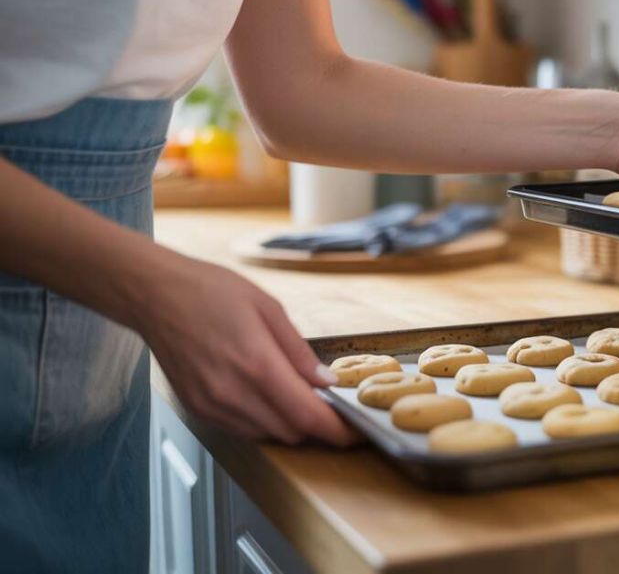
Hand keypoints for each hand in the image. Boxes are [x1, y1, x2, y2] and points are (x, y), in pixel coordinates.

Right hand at [132, 254, 357, 445]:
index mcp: (257, 365)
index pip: (309, 417)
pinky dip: (264, 420)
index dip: (339, 431)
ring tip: (296, 394)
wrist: (154, 296)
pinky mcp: (198, 410)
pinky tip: (265, 394)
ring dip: (290, 423)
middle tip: (330, 404)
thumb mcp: (269, 309)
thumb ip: (299, 352)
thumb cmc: (211, 292)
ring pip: (269, 434)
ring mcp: (213, 406)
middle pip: (293, 431)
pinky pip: (244, 429)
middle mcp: (233, 393)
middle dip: (318, 424)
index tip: (358, 431)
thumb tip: (327, 382)